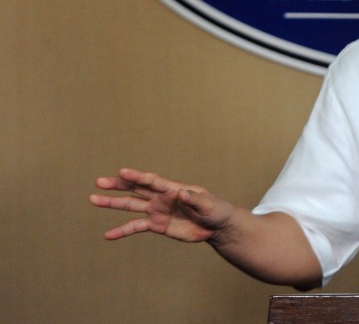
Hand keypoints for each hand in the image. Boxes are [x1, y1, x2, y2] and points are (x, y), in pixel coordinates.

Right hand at [90, 168, 231, 242]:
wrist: (215, 227)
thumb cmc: (215, 210)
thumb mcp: (208, 204)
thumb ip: (195, 199)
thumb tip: (182, 193)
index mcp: (173, 188)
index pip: (152, 180)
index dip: (137, 176)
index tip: (122, 172)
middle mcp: (161, 197)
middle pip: (136, 189)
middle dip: (118, 185)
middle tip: (99, 182)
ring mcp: (156, 210)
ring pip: (130, 205)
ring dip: (112, 203)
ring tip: (93, 200)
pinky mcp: (156, 224)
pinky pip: (135, 227)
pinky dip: (121, 231)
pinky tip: (108, 235)